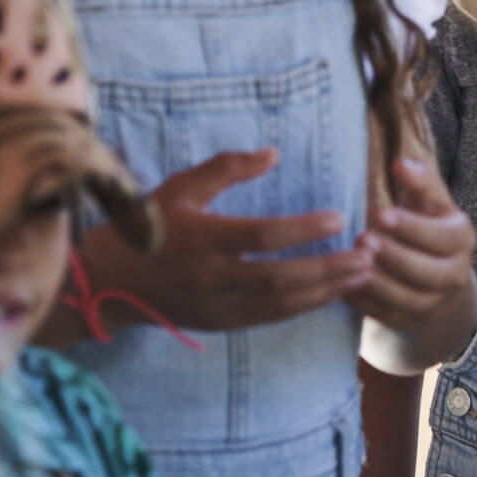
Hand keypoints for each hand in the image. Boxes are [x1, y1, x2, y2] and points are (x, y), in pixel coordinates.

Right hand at [71, 147, 372, 334]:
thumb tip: (273, 153)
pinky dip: (303, 307)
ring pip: (280, 304)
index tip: (339, 219)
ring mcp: (217, 304)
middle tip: (368, 254)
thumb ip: (227, 168)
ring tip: (362, 274)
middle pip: (281, 278)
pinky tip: (330, 294)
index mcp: (202, 238)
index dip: (302, 230)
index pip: (261, 236)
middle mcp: (211, 276)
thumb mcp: (181, 187)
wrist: (108, 281)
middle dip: (329, 269)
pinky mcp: (220, 323)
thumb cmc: (148, 224)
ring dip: (326, 290)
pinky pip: (269, 318)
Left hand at [350, 155, 476, 332]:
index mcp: (461, 238)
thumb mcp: (425, 198)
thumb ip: (419, 180)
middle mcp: (456, 274)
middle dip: (395, 257)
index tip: (380, 213)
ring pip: (411, 300)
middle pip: (430, 273)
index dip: (413, 227)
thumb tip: (402, 165)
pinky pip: (390, 318)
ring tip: (351, 265)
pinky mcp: (413, 320)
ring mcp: (436, 302)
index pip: (443, 236)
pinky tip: (345, 287)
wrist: (427, 264)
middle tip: (362, 240)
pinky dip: (367, 304)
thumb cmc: (421, 219)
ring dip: (380, 284)